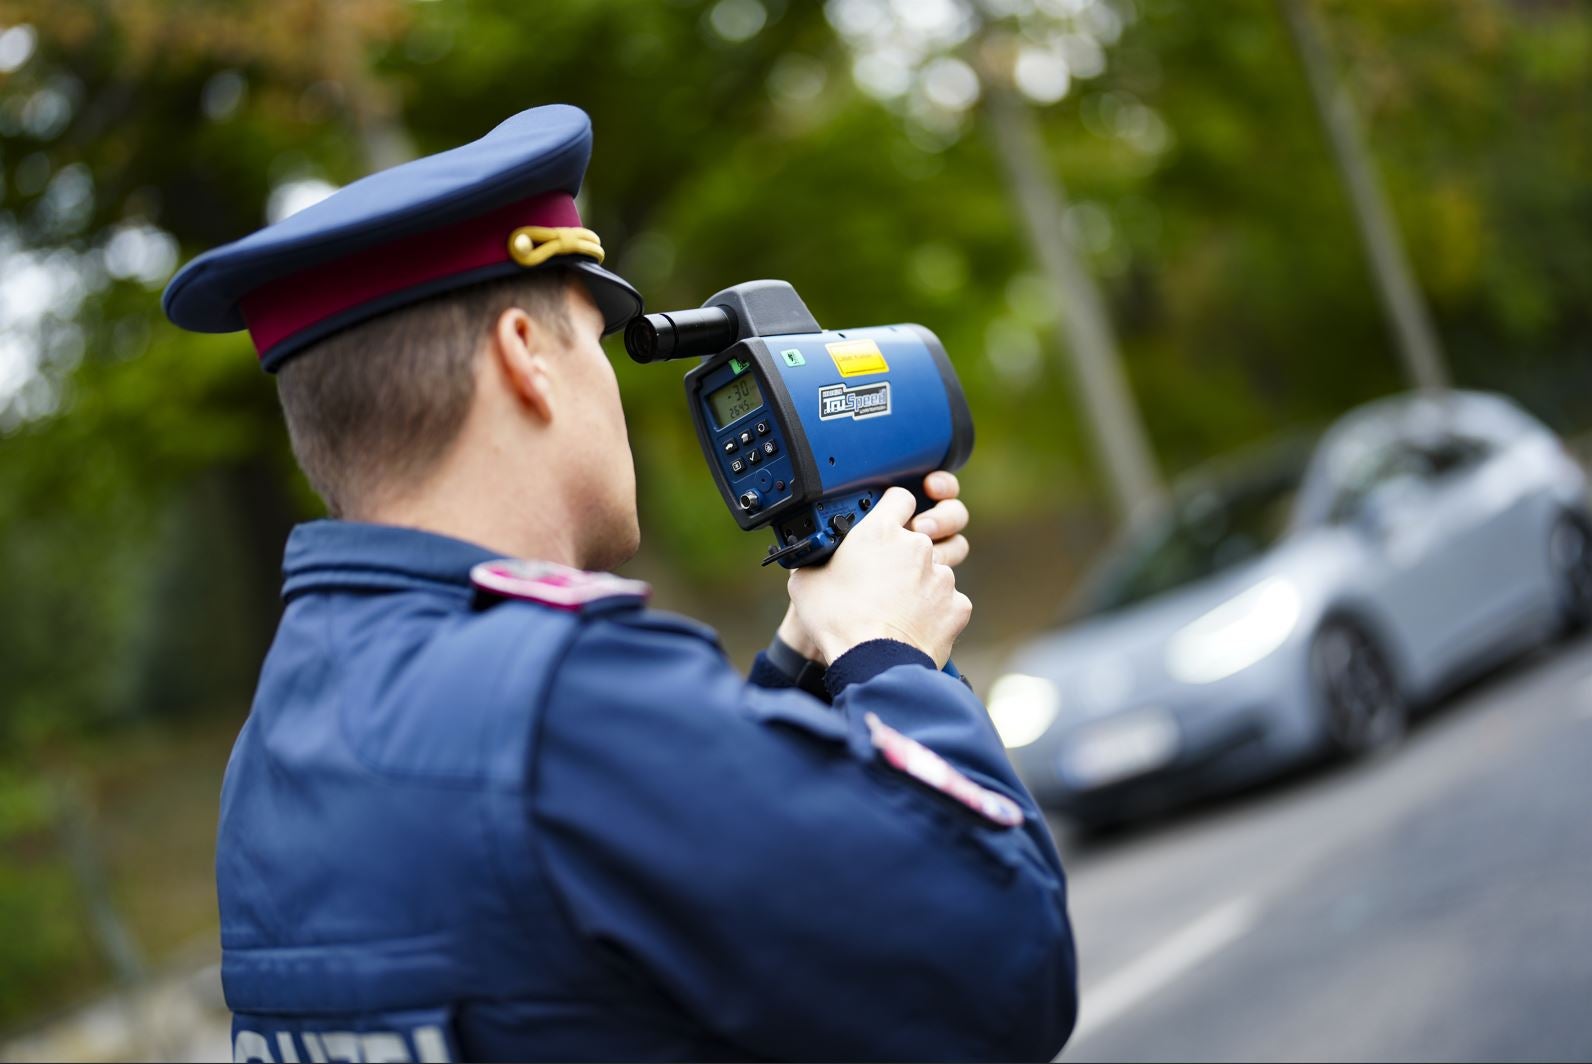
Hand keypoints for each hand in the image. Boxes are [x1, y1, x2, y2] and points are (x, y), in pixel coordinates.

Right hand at [787, 486, 971, 667]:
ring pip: (935, 571)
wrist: (871, 662)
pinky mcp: (957, 605)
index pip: (900, 498)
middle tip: (887, 575)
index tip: (889, 519)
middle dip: (906, 553)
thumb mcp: (806, 580)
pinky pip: (949, 602)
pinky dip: (935, 612)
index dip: (894, 508)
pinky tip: (914, 625)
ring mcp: (942, 576)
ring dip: (920, 584)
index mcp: (880, 532)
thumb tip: (812, 557)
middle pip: (920, 537)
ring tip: (897, 609)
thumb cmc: (837, 621)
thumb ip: (818, 557)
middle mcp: (917, 546)